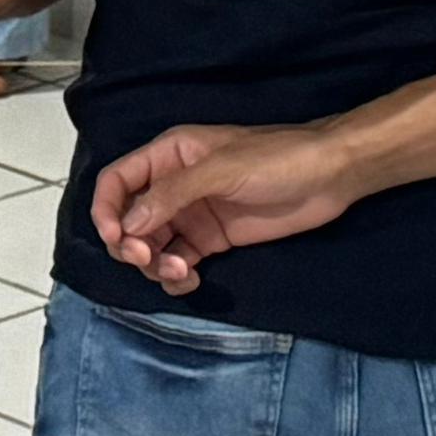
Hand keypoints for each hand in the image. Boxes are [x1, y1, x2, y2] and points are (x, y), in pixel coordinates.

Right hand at [91, 122, 364, 294]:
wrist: (329, 177)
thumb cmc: (277, 159)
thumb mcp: (221, 170)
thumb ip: (173, 194)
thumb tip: (129, 224)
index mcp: (169, 155)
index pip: (118, 181)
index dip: (106, 209)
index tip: (116, 239)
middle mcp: (173, 185)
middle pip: (128, 220)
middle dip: (130, 244)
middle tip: (149, 259)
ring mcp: (192, 215)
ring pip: (150, 246)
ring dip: (153, 264)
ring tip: (178, 272)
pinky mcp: (211, 240)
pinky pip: (177, 261)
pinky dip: (175, 275)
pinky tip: (190, 280)